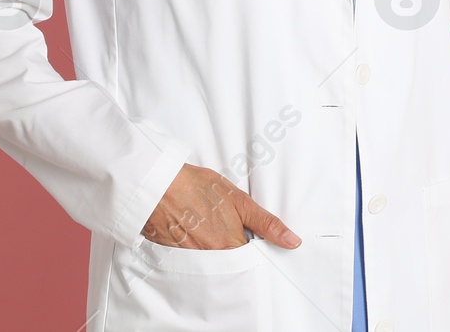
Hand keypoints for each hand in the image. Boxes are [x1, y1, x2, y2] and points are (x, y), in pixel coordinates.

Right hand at [141, 163, 301, 249]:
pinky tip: (191, 230)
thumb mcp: (238, 200)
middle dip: (233, 249)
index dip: (253, 246)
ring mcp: (188, 258)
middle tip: (225, 227)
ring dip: (213, 249)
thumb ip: (267, 223)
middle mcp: (209, 257)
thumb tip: (292, 241)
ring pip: (211, 263)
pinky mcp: (172, 256)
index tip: (250, 236)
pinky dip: (194, 249)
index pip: (250, 259)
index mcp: (229, 245)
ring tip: (208, 226)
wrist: (156, 184)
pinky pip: (190, 261)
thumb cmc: (196, 186)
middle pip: (230, 264)